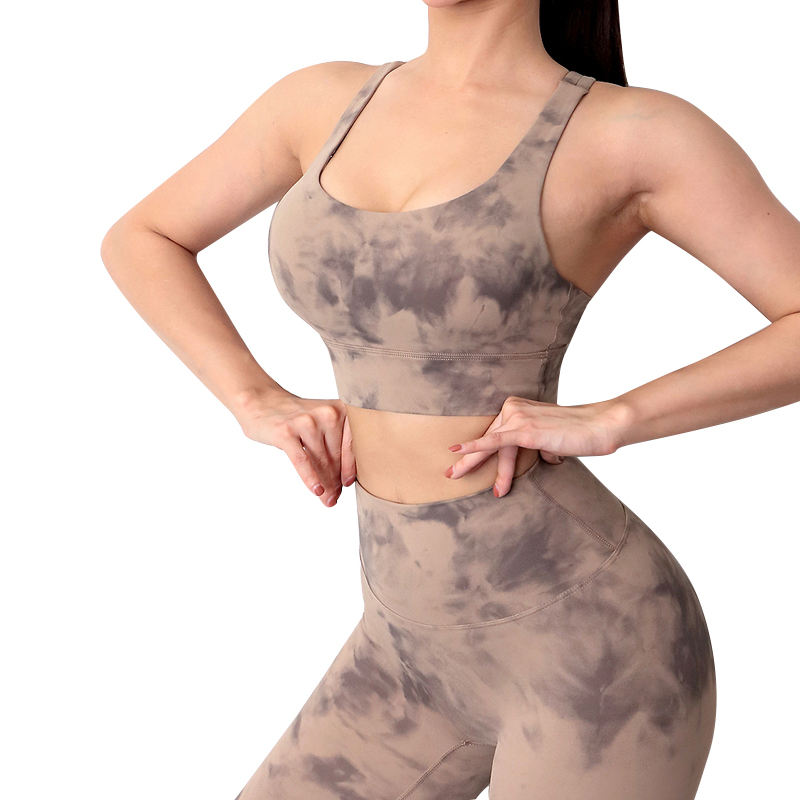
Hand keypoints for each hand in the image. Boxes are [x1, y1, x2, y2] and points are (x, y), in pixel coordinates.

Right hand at [237, 391, 355, 507]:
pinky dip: (310, 477)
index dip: (352, 467)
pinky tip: (316, 490)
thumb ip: (335, 447)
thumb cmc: (296, 417)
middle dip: (336, 480)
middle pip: (336, 456)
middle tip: (334, 498)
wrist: (261, 401)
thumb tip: (343, 484)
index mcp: (340, 409)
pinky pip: (302, 460)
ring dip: (325, 483)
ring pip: (321, 461)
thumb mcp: (321, 423)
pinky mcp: (286, 432)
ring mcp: (306, 422)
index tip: (349, 483)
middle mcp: (326, 413)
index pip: (352, 444)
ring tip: (327, 498)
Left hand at [445, 396, 629, 496]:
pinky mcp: (525, 430)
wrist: (600, 427)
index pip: (496, 433)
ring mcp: (519, 418)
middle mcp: (515, 409)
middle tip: (450, 472)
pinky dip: (475, 447)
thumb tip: (543, 455)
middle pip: (488, 438)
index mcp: (519, 407)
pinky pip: (495, 441)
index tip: (464, 462)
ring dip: (476, 466)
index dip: (482, 450)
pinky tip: (458, 452)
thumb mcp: (552, 439)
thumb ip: (541, 443)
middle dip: (469, 458)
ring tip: (455, 477)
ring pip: (491, 446)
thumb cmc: (581, 434)